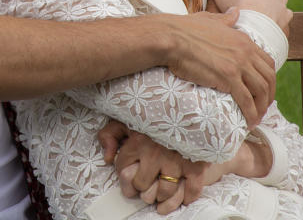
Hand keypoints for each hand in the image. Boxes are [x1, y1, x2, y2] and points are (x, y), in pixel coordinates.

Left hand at [98, 122, 228, 211]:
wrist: (190, 105)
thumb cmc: (156, 114)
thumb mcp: (128, 117)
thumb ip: (111, 133)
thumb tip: (106, 157)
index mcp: (138, 141)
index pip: (123, 169)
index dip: (123, 174)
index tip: (129, 172)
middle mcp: (156, 154)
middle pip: (142, 185)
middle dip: (141, 186)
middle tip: (145, 183)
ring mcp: (177, 161)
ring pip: (164, 192)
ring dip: (161, 195)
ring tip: (159, 192)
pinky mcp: (196, 165)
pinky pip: (191, 190)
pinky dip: (186, 197)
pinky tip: (182, 196)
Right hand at [161, 9, 274, 125]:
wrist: (171, 38)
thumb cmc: (184, 29)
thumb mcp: (210, 20)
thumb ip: (226, 19)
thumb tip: (235, 12)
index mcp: (243, 39)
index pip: (267, 63)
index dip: (269, 79)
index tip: (264, 90)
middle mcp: (245, 52)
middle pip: (268, 78)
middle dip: (269, 96)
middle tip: (262, 108)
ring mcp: (238, 65)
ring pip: (261, 90)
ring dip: (262, 108)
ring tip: (256, 119)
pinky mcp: (228, 78)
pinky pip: (246, 100)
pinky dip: (251, 113)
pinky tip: (249, 121)